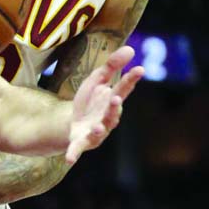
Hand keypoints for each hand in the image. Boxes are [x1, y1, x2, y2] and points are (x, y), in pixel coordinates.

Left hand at [65, 46, 142, 164]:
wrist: (72, 123)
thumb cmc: (89, 101)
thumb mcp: (97, 79)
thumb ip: (111, 65)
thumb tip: (131, 48)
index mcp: (112, 101)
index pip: (124, 89)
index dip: (131, 79)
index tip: (139, 69)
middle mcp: (108, 118)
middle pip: (112, 112)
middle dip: (114, 108)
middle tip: (116, 99)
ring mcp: (96, 131)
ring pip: (100, 131)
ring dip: (100, 129)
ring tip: (99, 126)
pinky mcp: (81, 142)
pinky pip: (78, 149)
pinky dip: (74, 154)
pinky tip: (69, 160)